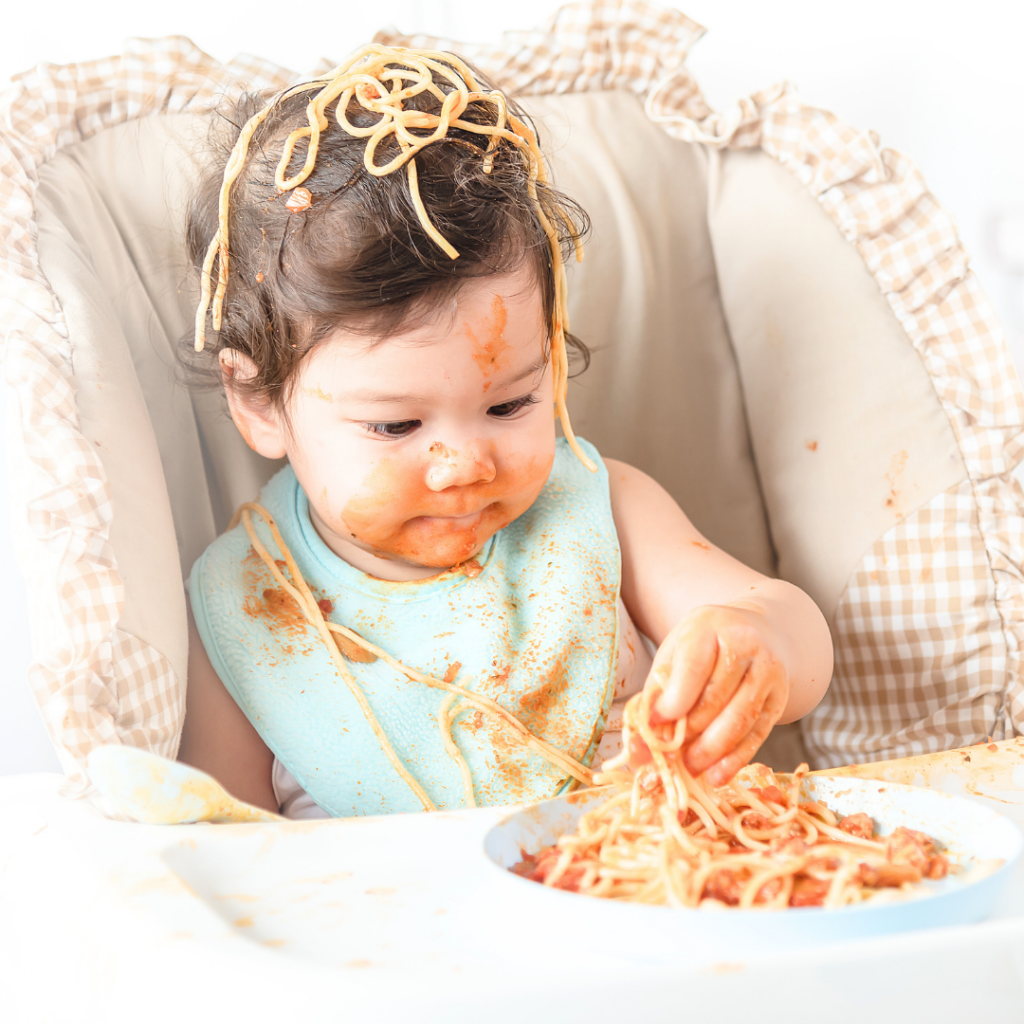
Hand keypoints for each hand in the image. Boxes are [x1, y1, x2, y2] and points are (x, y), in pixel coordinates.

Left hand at [629, 605, 790, 785]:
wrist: (756, 631)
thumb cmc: (704, 645)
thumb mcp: (674, 653)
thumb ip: (656, 692)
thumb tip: (640, 743)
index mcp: (709, 627)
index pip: (694, 668)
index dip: (673, 702)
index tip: (654, 726)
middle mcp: (745, 645)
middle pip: (716, 699)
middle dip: (689, 734)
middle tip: (668, 757)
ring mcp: (768, 671)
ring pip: (740, 720)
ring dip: (711, 752)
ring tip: (688, 768)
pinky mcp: (780, 698)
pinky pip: (758, 734)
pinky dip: (735, 760)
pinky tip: (716, 775)